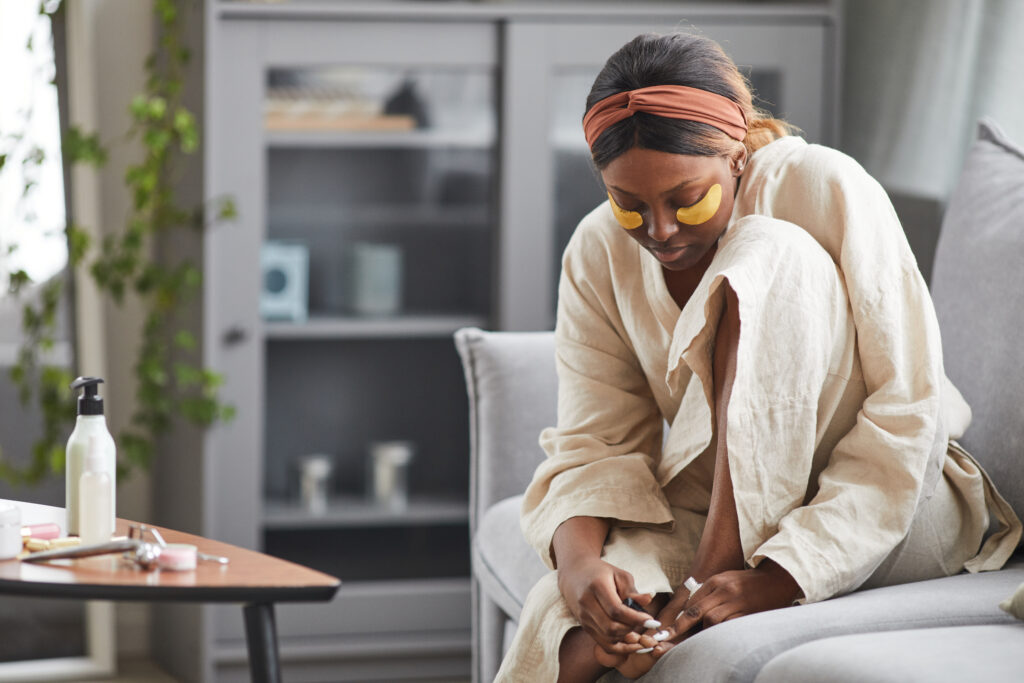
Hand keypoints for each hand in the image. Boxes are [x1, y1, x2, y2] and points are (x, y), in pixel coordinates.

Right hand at [557, 555, 657, 654]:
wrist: (576, 573)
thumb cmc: (601, 573)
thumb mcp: (619, 575)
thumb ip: (632, 591)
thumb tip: (648, 600)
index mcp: (596, 586)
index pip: (616, 610)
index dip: (635, 618)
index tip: (651, 620)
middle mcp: (586, 603)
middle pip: (611, 627)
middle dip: (631, 628)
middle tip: (643, 622)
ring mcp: (583, 616)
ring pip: (607, 637)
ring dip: (625, 636)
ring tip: (634, 625)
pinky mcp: (584, 625)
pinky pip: (602, 642)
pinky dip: (618, 644)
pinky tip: (628, 638)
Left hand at [655, 561, 802, 647]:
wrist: (777, 578)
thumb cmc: (749, 582)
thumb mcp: (726, 581)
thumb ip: (710, 593)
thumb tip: (690, 611)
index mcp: (716, 581)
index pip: (691, 602)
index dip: (678, 618)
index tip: (666, 630)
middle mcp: (724, 589)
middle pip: (696, 611)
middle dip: (679, 627)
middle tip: (665, 638)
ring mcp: (736, 601)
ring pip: (712, 620)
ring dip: (705, 630)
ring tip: (703, 637)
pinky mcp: (749, 612)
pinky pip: (729, 625)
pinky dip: (721, 632)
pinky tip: (719, 636)